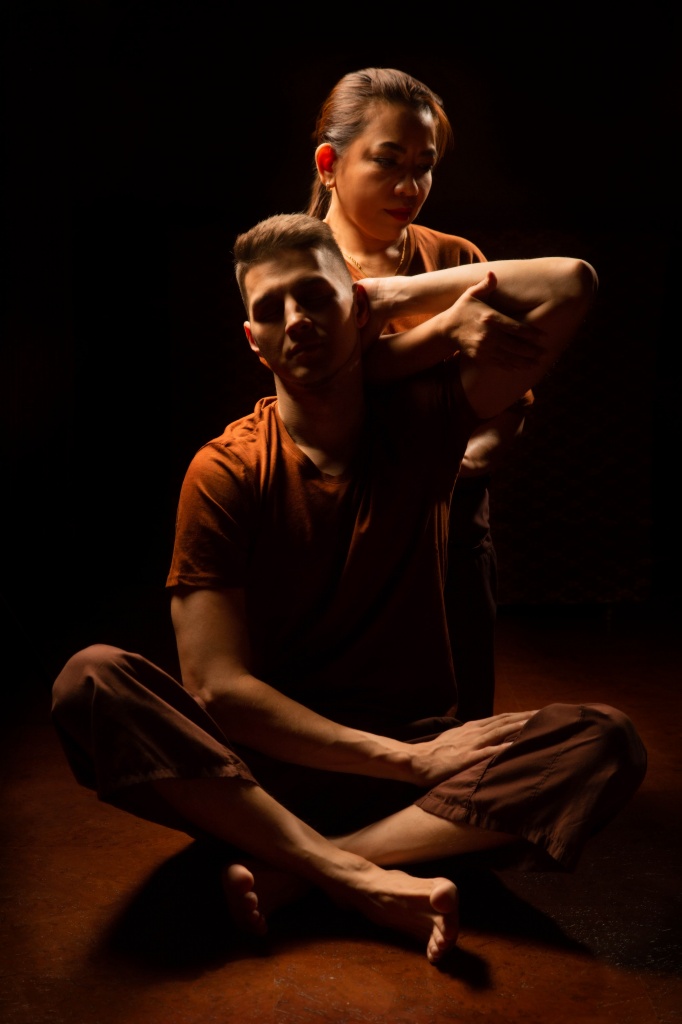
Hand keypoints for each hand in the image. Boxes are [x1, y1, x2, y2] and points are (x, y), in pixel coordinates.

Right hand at [406, 710, 535, 787]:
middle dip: (525, 716)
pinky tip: (517, 746)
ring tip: (537, 722)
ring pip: (500, 731)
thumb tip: (485, 739)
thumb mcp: (454, 741)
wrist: (417, 761)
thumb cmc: (435, 755)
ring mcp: (472, 744)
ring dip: (519, 726)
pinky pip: (489, 752)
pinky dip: (504, 747)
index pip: (500, 719)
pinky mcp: (468, 758)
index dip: (518, 715)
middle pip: (504, 721)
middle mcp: (474, 732)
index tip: (535, 713)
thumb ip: (471, 739)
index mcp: (472, 728)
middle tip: (544, 713)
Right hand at [448, 273, 544, 370]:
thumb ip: (485, 285)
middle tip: (545, 352)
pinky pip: (499, 363)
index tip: (543, 336)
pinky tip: (522, 368)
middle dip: (532, 350)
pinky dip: (511, 366)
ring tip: (537, 362)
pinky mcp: (480, 357)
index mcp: (490, 318)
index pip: (516, 327)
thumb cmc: (463, 309)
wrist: (446, 329)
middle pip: (515, 345)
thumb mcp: (472, 294)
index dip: (531, 333)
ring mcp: (484, 348)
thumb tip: (492, 273)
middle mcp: (488, 335)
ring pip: (509, 357)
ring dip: (525, 361)